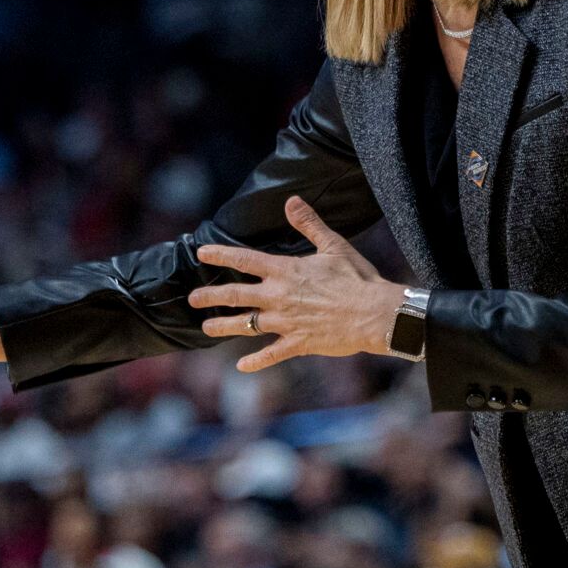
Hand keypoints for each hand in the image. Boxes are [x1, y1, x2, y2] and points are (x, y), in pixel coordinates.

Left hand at [187, 196, 402, 373]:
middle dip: (211, 296)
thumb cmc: (357, 278)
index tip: (202, 253)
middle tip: (193, 298)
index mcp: (286, 271)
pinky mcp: (298, 343)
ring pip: (246, 325)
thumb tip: (291, 201)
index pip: (244, 260)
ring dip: (223, 326)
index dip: (221, 255)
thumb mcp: (333, 245)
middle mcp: (279, 296)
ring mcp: (286, 322)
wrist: (374, 313)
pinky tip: (242, 367)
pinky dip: (256, 361)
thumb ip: (309, 224)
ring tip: (206, 328)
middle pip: (235, 295)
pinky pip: (271, 354)